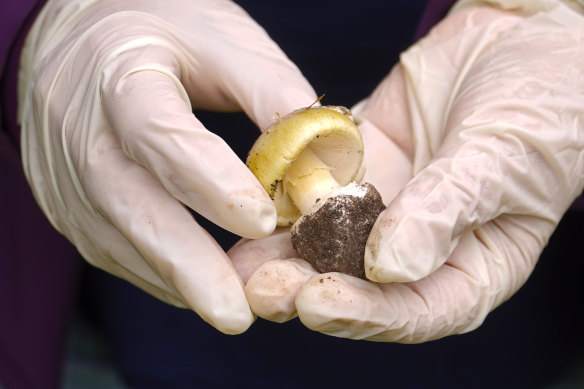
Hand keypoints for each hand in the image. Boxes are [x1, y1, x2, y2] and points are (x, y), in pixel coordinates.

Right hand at [19, 0, 315, 333]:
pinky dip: (160, 272)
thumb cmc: (166, 33)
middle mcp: (80, 131)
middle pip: (130, 204)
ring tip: (232, 307)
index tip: (263, 221)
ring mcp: (66, 177)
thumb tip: (322, 162)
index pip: (160, 134)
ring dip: (178, 278)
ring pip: (120, 240)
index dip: (210, 180)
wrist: (85, 41)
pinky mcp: (70, 207)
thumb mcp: (225, 41)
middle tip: (235, 313)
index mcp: (121, 75)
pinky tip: (196, 282)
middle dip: (186, 264)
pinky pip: (115, 250)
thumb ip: (275, 97)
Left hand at [229, 3, 583, 340]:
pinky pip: (314, 187)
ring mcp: (382, 206)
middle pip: (359, 286)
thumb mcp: (503, 158)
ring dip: (282, 255)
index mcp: (469, 266)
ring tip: (241, 265)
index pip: (415, 310)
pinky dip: (282, 199)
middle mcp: (417, 246)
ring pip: (326, 242)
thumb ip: (447, 209)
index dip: (367, 314)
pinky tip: (248, 205)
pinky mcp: (355, 167)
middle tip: (265, 291)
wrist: (517, 40)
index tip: (319, 302)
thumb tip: (391, 266)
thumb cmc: (540, 105)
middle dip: (308, 291)